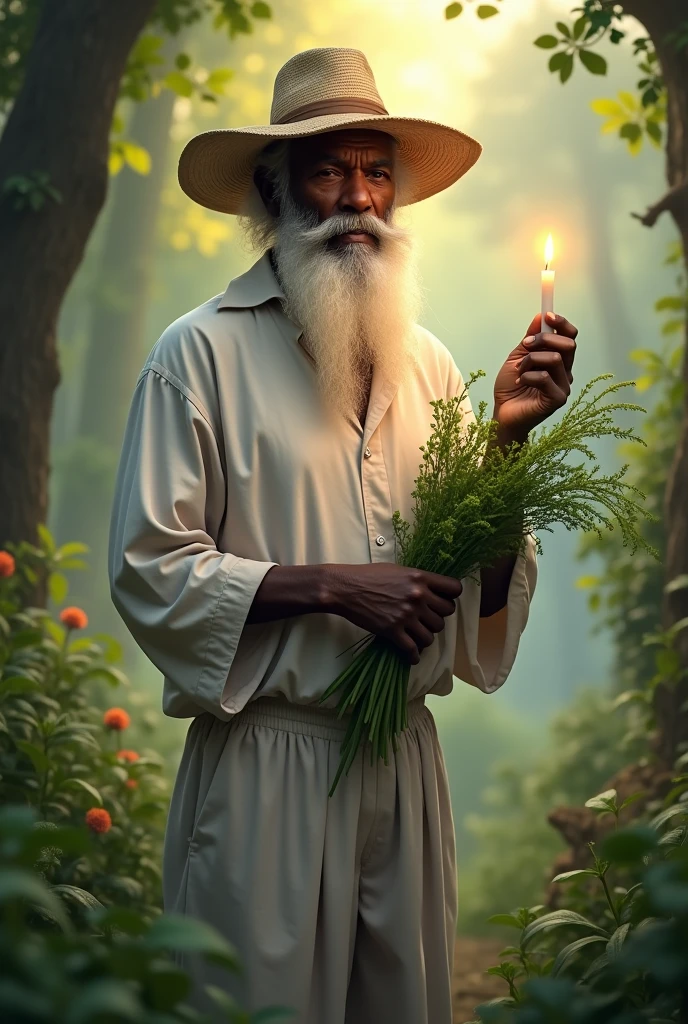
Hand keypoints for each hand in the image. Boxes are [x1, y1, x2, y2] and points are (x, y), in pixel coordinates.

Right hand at [327, 563, 462, 664]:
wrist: (345, 588)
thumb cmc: (368, 575)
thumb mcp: (398, 570)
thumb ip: (417, 579)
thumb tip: (431, 590)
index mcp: (420, 578)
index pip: (454, 589)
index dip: (451, 596)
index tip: (443, 600)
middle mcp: (418, 597)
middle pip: (445, 614)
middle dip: (437, 617)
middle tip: (427, 618)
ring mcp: (406, 615)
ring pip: (432, 635)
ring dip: (426, 636)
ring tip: (418, 635)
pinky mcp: (393, 631)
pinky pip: (413, 649)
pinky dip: (414, 655)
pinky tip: (411, 654)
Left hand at [492, 312, 577, 437]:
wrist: (502, 413)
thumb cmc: (510, 388)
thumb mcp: (517, 357)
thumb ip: (530, 339)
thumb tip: (541, 316)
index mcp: (558, 360)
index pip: (570, 336)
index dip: (562, 323)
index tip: (547, 314)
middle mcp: (565, 372)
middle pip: (568, 344)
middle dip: (544, 339)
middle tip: (524, 345)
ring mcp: (564, 386)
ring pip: (554, 358)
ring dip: (530, 360)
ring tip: (519, 371)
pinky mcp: (558, 399)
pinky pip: (545, 377)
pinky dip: (527, 376)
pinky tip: (520, 383)